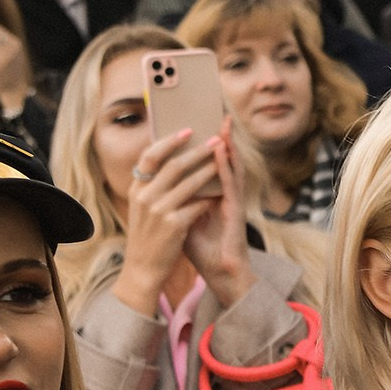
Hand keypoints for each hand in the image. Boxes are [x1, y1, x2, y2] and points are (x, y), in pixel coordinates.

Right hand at [110, 129, 215, 315]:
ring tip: (224, 160)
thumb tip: (166, 162)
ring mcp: (158, 211)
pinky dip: (210, 198)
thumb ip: (151, 187)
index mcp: (136, 190)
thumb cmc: (147, 237)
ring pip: (189, 183)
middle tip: (216, 140)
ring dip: (209, 170)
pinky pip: (198, 205)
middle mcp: (144, 197)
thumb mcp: (142, 209)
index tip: (187, 131)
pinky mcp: (174, 226)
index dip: (169, 141)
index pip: (149, 157)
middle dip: (197, 151)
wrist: (143, 269)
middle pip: (173, 165)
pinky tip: (221, 193)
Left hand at [178, 132, 257, 308]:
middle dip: (219, 139)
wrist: (218, 272)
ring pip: (229, 167)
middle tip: (218, 118)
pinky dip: (225, 165)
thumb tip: (156, 186)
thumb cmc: (201, 250)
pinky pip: (229, 182)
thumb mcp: (181, 219)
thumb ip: (173, 201)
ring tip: (224, 125)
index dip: (204, 148)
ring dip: (227, 145)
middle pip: (220, 162)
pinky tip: (222, 150)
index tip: (197, 129)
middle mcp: (222, 195)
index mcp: (209, 196)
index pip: (207, 167)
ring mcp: (230, 201)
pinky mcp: (234, 209)